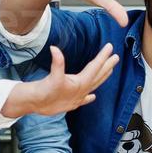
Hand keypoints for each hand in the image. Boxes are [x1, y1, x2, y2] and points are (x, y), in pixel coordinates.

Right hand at [1, 45, 117, 116]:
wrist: (35, 104)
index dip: (103, 56)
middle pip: (98, 75)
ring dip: (102, 77)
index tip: (110, 47)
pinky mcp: (72, 103)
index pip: (95, 66)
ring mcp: (78, 97)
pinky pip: (85, 99)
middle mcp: (82, 90)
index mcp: (81, 82)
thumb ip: (57, 62)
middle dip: (107, 66)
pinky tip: (92, 96)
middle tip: (116, 57)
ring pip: (94, 85)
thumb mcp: (53, 76)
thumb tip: (55, 48)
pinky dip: (90, 97)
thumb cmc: (45, 91)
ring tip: (110, 70)